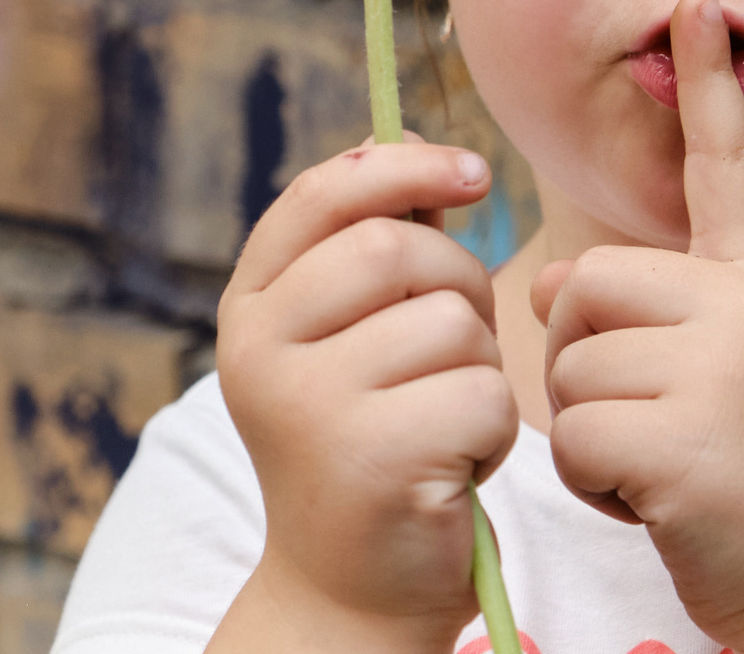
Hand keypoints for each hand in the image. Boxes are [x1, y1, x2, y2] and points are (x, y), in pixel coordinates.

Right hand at [213, 139, 517, 644]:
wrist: (351, 591)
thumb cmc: (369, 444)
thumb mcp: (350, 340)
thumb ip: (373, 250)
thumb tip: (418, 152)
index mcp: (249, 310)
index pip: (323, 196)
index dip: (404, 165)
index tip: (471, 172)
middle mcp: (260, 352)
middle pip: (397, 247)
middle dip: (459, 283)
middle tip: (455, 346)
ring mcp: (310, 405)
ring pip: (450, 322)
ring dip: (478, 365)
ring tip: (444, 419)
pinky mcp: (374, 458)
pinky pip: (482, 392)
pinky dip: (494, 429)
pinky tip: (456, 465)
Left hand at [530, 0, 743, 649]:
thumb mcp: (736, 380)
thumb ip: (665, 320)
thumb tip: (555, 281)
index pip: (729, 171)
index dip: (706, 88)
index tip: (692, 4)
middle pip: (587, 284)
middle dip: (583, 361)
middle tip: (655, 428)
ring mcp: (720, 367)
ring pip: (570, 364)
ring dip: (591, 436)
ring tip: (668, 473)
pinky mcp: (683, 434)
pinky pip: (573, 436)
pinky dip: (595, 486)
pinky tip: (659, 507)